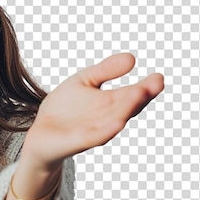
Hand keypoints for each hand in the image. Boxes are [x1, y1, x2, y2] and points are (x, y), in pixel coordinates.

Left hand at [23, 53, 163, 170]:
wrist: (41, 133)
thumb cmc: (65, 109)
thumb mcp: (83, 82)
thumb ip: (105, 71)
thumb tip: (132, 57)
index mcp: (110, 103)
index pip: (132, 95)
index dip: (146, 87)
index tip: (158, 77)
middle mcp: (106, 118)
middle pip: (127, 107)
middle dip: (139, 96)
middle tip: (154, 84)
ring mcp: (93, 131)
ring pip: (114, 121)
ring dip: (126, 109)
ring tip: (139, 95)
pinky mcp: (77, 141)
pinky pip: (94, 137)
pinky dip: (106, 131)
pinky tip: (118, 123)